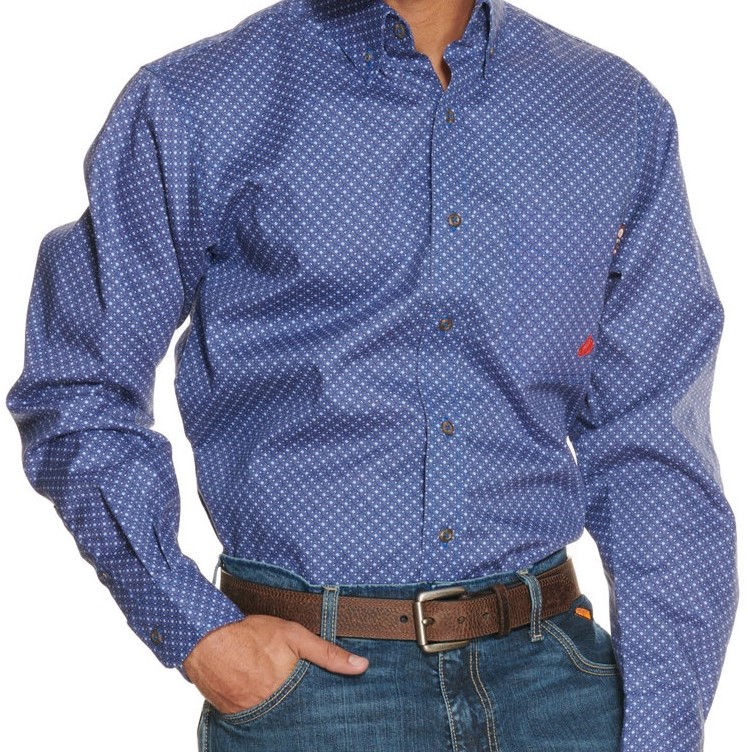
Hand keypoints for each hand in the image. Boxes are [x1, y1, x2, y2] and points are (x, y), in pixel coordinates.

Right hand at [182, 614, 368, 713]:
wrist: (206, 639)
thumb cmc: (251, 634)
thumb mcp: (295, 636)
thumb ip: (328, 653)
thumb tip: (361, 665)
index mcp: (289, 691)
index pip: (315, 710)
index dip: (324, 709)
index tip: (335, 713)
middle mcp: (270, 708)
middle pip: (296, 718)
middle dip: (304, 714)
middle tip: (308, 707)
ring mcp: (250, 715)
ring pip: (275, 720)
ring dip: (282, 714)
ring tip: (286, 702)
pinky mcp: (234, 716)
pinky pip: (253, 720)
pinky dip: (261, 712)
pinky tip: (264, 701)